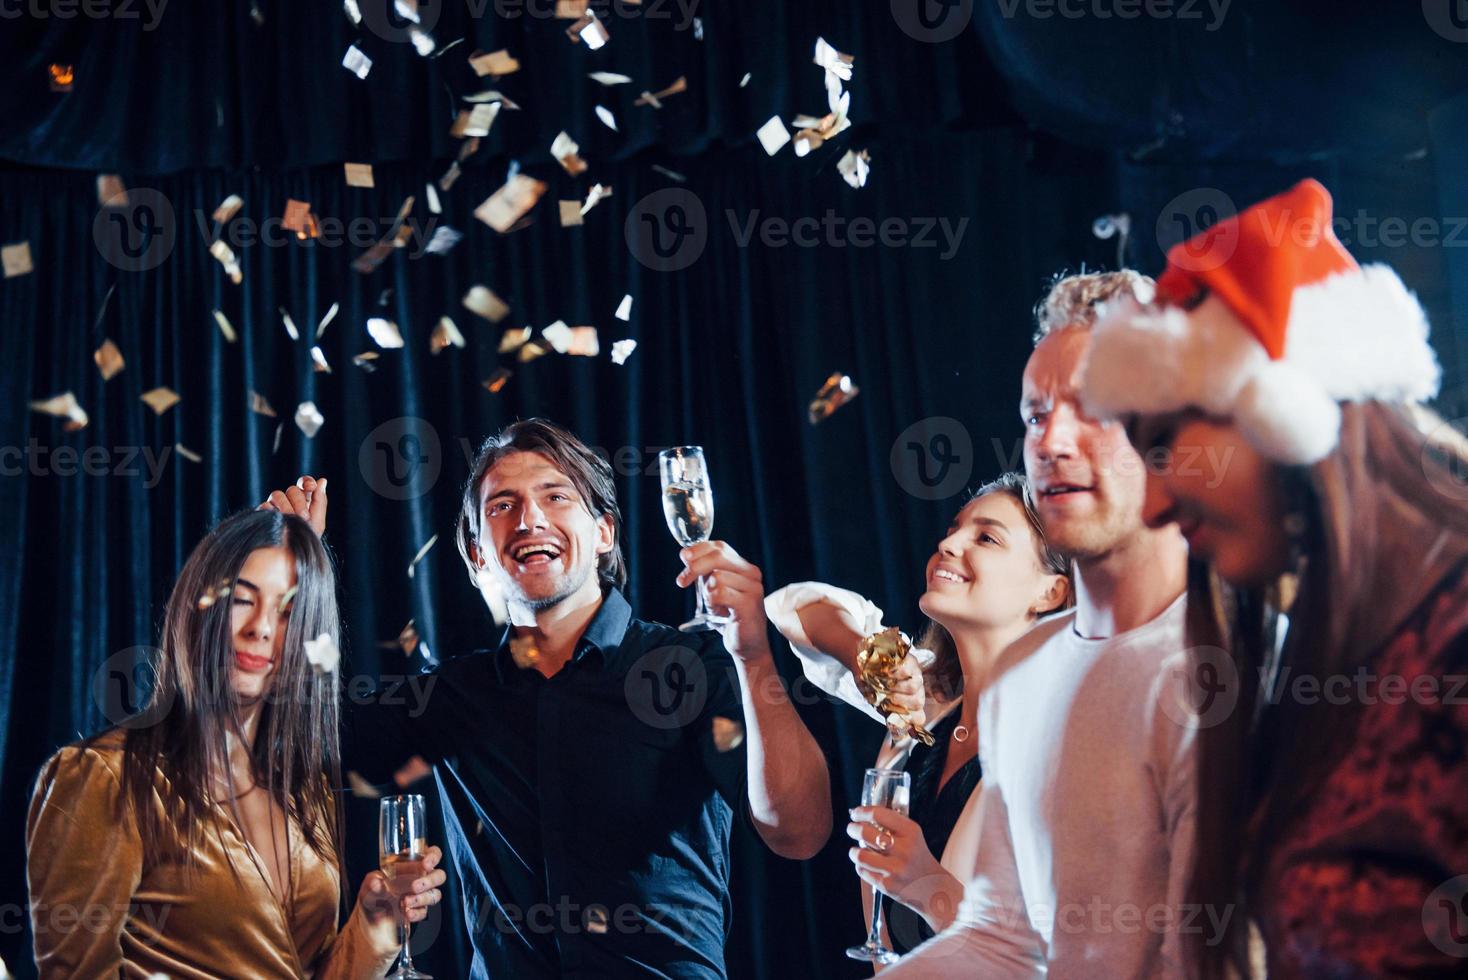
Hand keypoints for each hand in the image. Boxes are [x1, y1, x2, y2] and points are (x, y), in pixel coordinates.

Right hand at [258, 474, 327, 535]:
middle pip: (292, 489)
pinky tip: (278, 520)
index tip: (311, 487)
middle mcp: (289, 502)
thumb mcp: (317, 521)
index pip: (304, 483)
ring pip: (277, 494)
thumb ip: (320, 500)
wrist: (288, 555)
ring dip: (286, 506)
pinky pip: (265, 505)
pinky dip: (272, 511)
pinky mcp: (263, 514)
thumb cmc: (305, 540)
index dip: (306, 482)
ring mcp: (275, 508)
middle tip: (303, 516)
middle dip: (299, 501)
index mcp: (304, 502)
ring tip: (291, 520)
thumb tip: (322, 480)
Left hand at [356, 845, 446, 951]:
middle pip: (439, 876)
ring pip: (436, 894)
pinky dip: (416, 913)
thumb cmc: (372, 894)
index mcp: (412, 864)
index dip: (434, 856)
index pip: (433, 854)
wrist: (370, 918)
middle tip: (414, 887)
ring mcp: (421, 895)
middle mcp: (420, 878)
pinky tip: (406, 913)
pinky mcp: (419, 910)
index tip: (426, 864)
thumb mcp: (368, 884)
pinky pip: (425, 911)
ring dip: (422, 899)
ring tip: (405, 902)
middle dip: (430, 881)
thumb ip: (372, 881)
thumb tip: (377, 882)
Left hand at [676, 541, 770, 660]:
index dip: (698, 549)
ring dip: (707, 593)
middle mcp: (751, 573)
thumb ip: (705, 572)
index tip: (683, 557)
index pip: (720, 547)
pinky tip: (720, 612)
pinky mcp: (749, 603)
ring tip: (714, 606)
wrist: (746, 644)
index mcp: (744, 567)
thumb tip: (686, 556)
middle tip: (682, 581)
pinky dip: (713, 602)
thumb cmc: (729, 616)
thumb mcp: (714, 589)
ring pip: (717, 577)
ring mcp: (753, 587)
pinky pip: (720, 593)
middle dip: (695, 567)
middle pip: (718, 556)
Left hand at [847, 806, 949, 916]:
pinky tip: (867, 864)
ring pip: (860, 855)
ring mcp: (895, 869)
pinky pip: (862, 871)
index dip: (862, 812)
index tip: (856, 813)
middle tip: (852, 829)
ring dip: (854, 851)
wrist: (933, 887)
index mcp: (910, 832)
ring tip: (856, 850)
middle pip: (865, 833)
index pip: (878, 815)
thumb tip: (862, 815)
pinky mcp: (887, 885)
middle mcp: (904, 850)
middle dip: (853, 829)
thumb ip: (891, 824)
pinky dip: (861, 866)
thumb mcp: (913, 835)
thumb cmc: (917, 857)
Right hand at [878, 651, 927, 734]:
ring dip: (897, 687)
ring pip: (915, 687)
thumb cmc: (870, 682)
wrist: (862, 659)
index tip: (895, 714)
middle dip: (901, 701)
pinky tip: (886, 671)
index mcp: (910, 703)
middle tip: (888, 696)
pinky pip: (907, 671)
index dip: (910, 719)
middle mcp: (916, 690)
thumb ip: (890, 717)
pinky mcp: (911, 660)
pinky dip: (894, 673)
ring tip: (885, 682)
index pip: (919, 717)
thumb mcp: (877, 702)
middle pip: (919, 702)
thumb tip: (901, 737)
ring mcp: (915, 674)